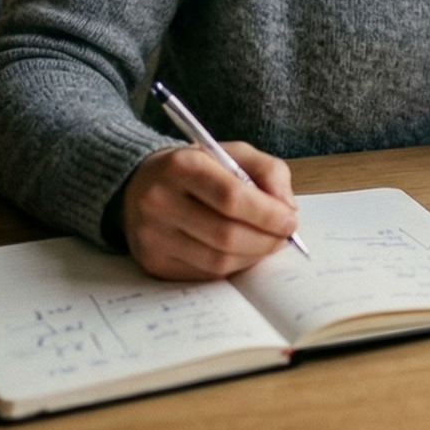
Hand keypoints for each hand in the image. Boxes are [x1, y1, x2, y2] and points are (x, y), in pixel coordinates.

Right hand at [119, 142, 297, 279]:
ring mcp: (152, 236)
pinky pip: (204, 275)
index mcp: (180, 165)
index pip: (231, 197)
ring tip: (266, 244)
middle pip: (225, 235)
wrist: (140, 184)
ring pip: (217, 262)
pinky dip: (232, 268)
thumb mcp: (232, 153)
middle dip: (265, 240)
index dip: (266, 214)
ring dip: (252, 257)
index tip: (290, 220)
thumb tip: (287, 210)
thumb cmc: (196, 168)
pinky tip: (241, 253)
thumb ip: (268, 172)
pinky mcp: (153, 263)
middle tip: (284, 237)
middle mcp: (159, 201)